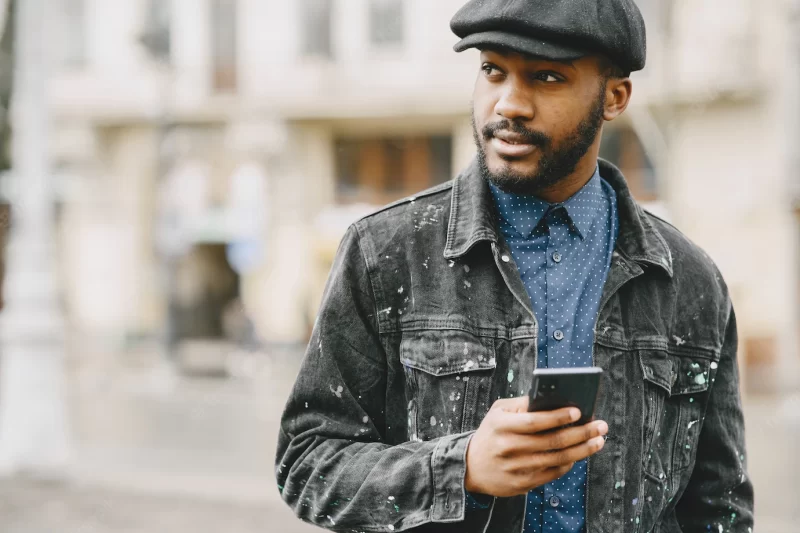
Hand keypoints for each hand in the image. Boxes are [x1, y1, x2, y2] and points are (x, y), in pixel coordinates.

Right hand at [464, 396, 607, 497]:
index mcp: (502, 426)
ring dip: (582, 450)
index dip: (558, 416)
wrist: (470, 467)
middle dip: (581, 433)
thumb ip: (522, 403)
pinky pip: (552, 473)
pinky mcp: (523, 483)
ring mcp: (517, 468)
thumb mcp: (498, 412)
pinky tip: (580, 454)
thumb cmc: (491, 433)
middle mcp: (509, 447)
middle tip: (601, 426)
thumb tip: (553, 398)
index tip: (578, 411)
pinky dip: (569, 463)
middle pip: (552, 441)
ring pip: (557, 459)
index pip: (534, 421)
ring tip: (598, 440)